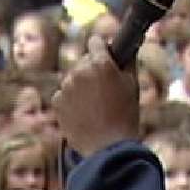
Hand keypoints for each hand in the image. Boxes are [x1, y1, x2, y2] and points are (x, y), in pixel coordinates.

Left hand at [54, 35, 140, 154]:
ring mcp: (66, 86)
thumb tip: (129, 46)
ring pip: (73, 79)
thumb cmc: (125, 116)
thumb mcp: (132, 85)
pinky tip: (84, 114)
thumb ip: (128, 61)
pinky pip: (64, 95)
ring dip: (81, 87)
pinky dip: (71, 102)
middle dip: (92, 71)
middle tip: (104, 90)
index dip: (102, 49)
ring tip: (95, 107)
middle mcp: (80, 70)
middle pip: (84, 61)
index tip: (105, 57)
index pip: (96, 42)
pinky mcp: (57, 101)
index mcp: (101, 63)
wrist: (108, 148)